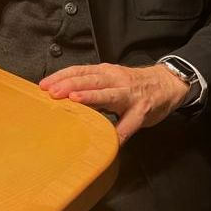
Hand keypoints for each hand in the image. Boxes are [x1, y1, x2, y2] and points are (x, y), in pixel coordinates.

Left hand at [39, 63, 188, 144]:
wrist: (167, 83)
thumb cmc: (133, 85)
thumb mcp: (111, 80)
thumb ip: (92, 87)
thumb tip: (64, 98)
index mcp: (105, 72)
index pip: (80, 70)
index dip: (62, 76)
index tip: (43, 85)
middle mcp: (116, 79)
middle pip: (91, 79)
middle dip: (71, 85)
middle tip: (52, 92)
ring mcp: (129, 94)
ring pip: (108, 94)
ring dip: (91, 97)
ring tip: (75, 100)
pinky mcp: (142, 110)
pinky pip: (128, 123)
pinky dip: (118, 132)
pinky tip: (109, 140)